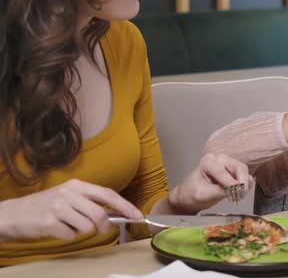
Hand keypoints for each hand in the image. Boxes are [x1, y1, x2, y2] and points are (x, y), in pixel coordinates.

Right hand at [0, 179, 141, 241]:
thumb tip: (118, 211)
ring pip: (87, 226)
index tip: (137, 215)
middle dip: (106, 226)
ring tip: (70, 225)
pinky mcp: (49, 222)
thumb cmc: (46, 206)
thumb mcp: (69, 196)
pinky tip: (59, 229)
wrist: (15, 213)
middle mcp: (69, 193)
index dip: (125, 205)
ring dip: (83, 231)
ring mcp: (58, 207)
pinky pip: (72, 235)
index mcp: (77, 185)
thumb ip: (90, 201)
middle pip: (100, 213)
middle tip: (103, 230)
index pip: (108, 194)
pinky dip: (69, 236)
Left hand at [168, 153, 253, 213]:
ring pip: (244, 172)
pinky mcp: (233, 171)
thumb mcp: (201, 195)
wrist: (189, 197)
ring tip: (236, 196)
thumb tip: (234, 190)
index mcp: (208, 162)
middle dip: (241, 183)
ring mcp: (228, 164)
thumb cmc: (191, 194)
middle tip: (239, 197)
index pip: (223, 172)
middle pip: (239, 168)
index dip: (231, 185)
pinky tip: (237, 193)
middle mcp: (219, 159)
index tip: (235, 196)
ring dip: (244, 185)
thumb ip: (218, 191)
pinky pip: (245, 176)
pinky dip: (245, 185)